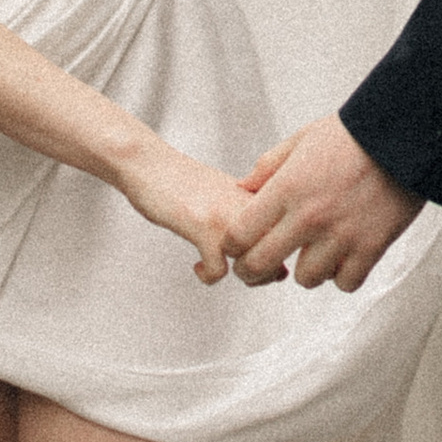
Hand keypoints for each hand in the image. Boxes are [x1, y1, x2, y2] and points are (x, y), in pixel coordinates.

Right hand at [114, 139, 276, 285]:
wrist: (150, 164)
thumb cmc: (187, 185)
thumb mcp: (230, 199)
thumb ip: (255, 226)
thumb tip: (280, 270)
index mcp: (258, 196)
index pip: (291, 235)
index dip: (278, 258)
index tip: (255, 262)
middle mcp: (247, 203)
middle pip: (278, 253)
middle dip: (264, 273)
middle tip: (242, 273)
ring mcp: (226, 214)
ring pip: (255, 264)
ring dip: (242, 276)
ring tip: (220, 268)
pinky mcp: (202, 225)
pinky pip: (219, 270)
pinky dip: (209, 276)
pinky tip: (198, 266)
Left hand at [227, 113, 421, 291]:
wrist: (405, 134)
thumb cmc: (351, 135)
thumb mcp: (301, 140)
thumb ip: (267, 167)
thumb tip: (242, 188)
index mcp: (287, 188)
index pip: (239, 234)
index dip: (233, 245)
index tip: (240, 246)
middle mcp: (310, 216)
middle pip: (260, 265)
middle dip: (252, 271)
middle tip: (259, 267)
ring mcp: (342, 235)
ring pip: (305, 279)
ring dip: (306, 270)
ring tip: (314, 254)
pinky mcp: (372, 246)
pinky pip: (345, 283)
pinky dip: (342, 275)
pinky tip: (343, 258)